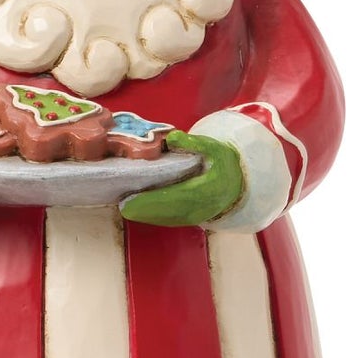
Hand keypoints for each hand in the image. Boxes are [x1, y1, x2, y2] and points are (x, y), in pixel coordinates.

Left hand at [119, 131, 243, 227]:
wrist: (237, 182)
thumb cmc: (222, 162)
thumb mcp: (213, 147)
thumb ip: (193, 142)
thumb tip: (171, 139)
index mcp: (205, 190)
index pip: (175, 197)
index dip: (152, 201)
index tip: (133, 200)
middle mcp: (198, 208)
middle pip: (165, 212)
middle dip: (142, 209)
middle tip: (121, 202)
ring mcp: (193, 217)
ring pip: (164, 218)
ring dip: (144, 213)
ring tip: (123, 204)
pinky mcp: (187, 219)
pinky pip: (166, 219)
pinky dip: (150, 215)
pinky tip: (135, 208)